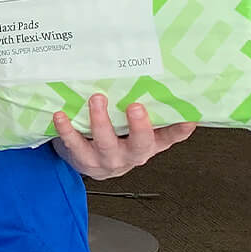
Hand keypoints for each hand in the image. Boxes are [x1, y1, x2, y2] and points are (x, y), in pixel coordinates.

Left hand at [51, 95, 197, 179]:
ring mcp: (107, 160)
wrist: (92, 164)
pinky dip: (66, 129)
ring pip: (105, 143)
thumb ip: (152, 116)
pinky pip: (74, 144)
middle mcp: (131, 155)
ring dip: (100, 121)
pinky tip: (61, 115)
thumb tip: (168, 87)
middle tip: (135, 106)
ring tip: (97, 99)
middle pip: (139, 144)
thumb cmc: (119, 140)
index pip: (170, 137)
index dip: (180, 130)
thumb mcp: (138, 132)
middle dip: (139, 127)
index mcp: (149, 145)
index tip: (189, 118)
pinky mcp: (83, 159)